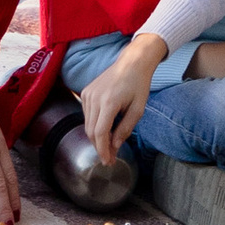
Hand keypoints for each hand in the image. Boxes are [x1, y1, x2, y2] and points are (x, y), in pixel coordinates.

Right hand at [79, 35, 163, 162]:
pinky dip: (94, 125)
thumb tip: (114, 146)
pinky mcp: (86, 91)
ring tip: (110, 144)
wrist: (132, 62)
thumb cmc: (138, 85)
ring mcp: (88, 93)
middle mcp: (94, 97)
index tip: (108, 162)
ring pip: (87, 124)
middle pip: (91, 131)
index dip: (103, 150)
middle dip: (100, 147)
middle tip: (110, 158)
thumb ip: (125, 129)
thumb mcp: (138, 109)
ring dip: (97, 137)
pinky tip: (105, 128)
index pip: (100, 133)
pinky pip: (87, 115)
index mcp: (108, 102)